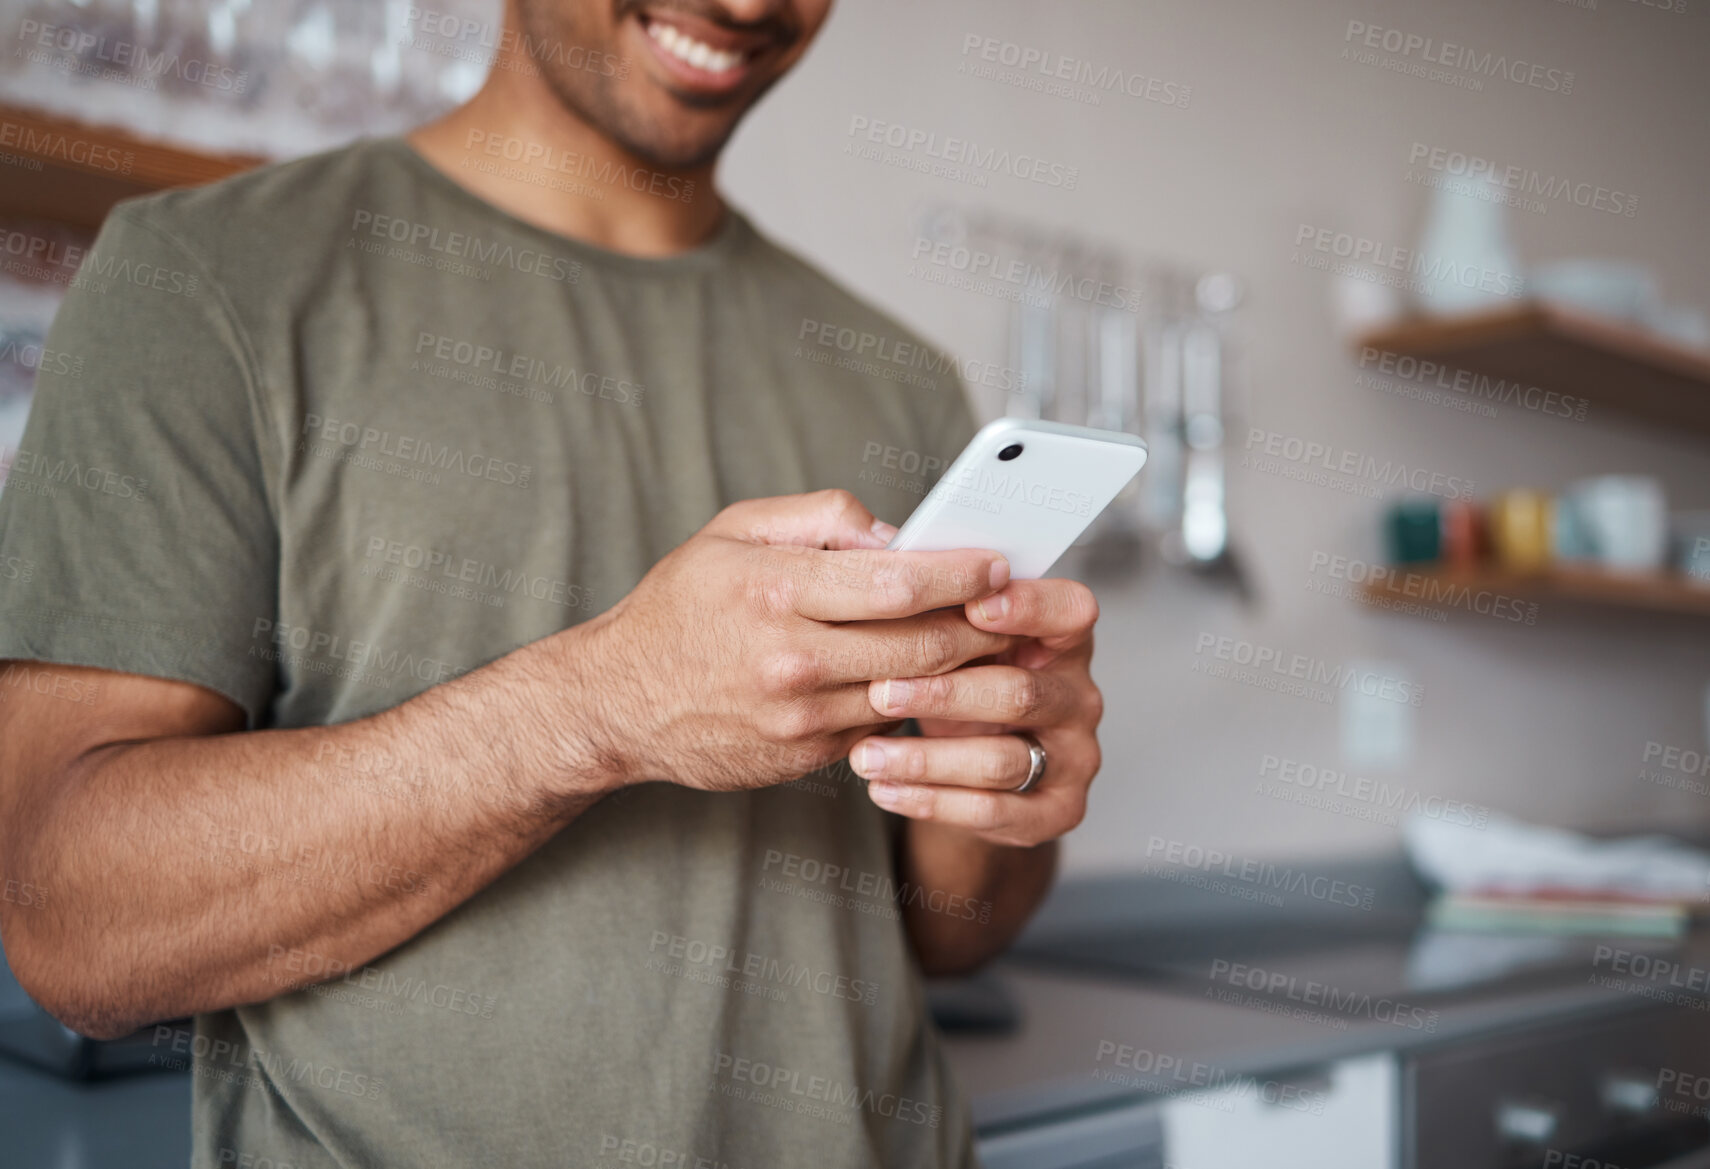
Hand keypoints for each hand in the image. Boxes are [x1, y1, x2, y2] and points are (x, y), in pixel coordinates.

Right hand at [557, 490, 1012, 793]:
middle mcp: (794, 659)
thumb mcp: (732, 532)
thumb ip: (820, 518)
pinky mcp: (808, 756)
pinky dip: (918, 704)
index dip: (962, 573)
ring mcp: (802, 717)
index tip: (998, 563)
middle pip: (925, 647)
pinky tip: (939, 683)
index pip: (899, 582)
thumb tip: (897, 534)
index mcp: (778, 590)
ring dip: (965, 671)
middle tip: (1018, 608)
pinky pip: (884, 725)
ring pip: (913, 693)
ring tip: (996, 643)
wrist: (617, 704)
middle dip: (984, 626)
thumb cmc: (680, 606)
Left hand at [848, 579, 1102, 847]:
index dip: (1028, 606)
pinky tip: (884, 788)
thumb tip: (888, 560)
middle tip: (878, 690)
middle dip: (945, 693)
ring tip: (865, 755)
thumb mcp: (956, 641)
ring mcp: (1074, 758)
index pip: (1071, 611)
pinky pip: (992, 811)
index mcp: (1063, 639)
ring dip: (925, 759)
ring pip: (1001, 760)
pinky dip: (931, 801)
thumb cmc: (959, 683)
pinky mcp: (1056, 812)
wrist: (970, 772)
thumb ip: (941, 606)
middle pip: (1021, 692)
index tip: (971, 604)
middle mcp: (1079, 697)